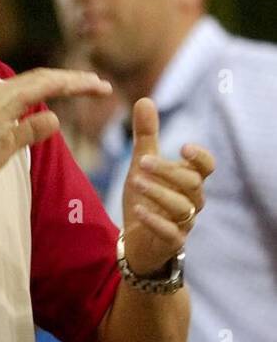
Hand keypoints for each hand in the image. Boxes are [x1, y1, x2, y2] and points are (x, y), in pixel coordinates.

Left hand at [0, 67, 111, 196]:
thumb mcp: (2, 149)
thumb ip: (28, 131)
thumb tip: (56, 117)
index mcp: (4, 100)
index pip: (48, 84)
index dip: (77, 84)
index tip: (101, 87)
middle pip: (42, 78)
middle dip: (72, 80)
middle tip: (99, 85)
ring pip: (31, 82)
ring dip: (57, 82)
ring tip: (80, 87)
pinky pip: (20, 90)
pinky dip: (40, 89)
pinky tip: (47, 95)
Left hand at [120, 97, 214, 274]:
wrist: (138, 240)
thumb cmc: (147, 197)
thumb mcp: (142, 165)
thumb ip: (146, 136)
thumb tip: (144, 99)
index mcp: (188, 180)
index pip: (206, 167)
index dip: (200, 157)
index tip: (184, 147)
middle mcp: (191, 200)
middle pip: (192, 183)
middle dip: (168, 171)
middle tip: (142, 162)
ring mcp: (183, 222)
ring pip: (182, 207)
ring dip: (159, 193)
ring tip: (135, 182)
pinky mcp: (170, 242)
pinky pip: (170, 232)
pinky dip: (155, 220)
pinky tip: (139, 210)